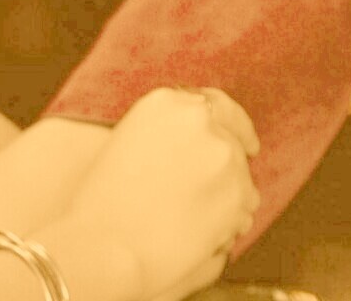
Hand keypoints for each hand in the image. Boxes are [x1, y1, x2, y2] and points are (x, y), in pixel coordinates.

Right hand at [56, 87, 261, 300]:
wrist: (103, 248)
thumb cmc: (104, 206)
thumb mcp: (129, 145)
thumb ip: (170, 134)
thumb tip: (206, 144)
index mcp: (166, 102)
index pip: (216, 106)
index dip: (234, 126)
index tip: (246, 144)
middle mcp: (198, 120)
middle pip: (232, 143)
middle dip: (226, 170)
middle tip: (208, 197)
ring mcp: (222, 155)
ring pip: (242, 177)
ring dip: (229, 198)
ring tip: (194, 223)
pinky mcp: (237, 193)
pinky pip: (245, 209)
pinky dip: (232, 222)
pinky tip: (202, 237)